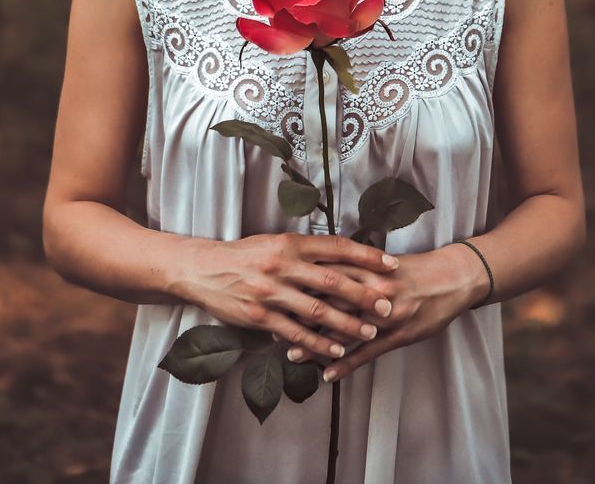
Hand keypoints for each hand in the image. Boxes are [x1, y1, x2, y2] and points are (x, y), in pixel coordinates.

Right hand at [174, 232, 400, 363]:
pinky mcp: (260, 316)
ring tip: (369, 333)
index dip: (366, 255)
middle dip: (363, 294)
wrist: (204, 268)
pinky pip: (294, 333)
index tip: (391, 264)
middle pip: (332, 280)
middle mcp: (283, 265)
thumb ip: (304, 251)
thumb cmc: (245, 255)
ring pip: (316, 310)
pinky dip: (317, 343)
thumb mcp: (275, 243)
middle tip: (388, 305)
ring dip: (345, 324)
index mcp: (290, 243)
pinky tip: (335, 350)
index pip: (336, 247)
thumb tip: (340, 256)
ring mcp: (271, 291)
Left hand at [283, 242, 487, 380]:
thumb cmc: (415, 269)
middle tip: (272, 325)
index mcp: (366, 267)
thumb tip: (323, 265)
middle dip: (299, 314)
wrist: (452, 277)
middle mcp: (371, 289)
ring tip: (291, 353)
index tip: (276, 291)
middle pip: (327, 302)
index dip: (298, 283)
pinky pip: (367, 352)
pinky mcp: (398, 334)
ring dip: (316, 343)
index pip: (325, 273)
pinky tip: (328, 376)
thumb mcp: (383, 262)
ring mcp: (384, 314)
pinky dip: (346, 364)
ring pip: (343, 330)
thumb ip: (355, 266)